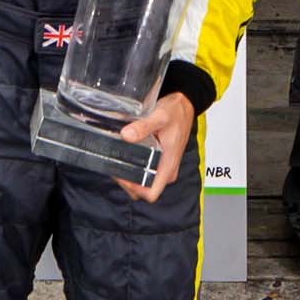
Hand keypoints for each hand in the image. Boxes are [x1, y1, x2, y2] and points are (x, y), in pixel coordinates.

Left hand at [111, 89, 197, 204]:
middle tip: (115, 165)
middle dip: (127, 182)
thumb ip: (143, 126)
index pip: (151, 193)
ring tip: (118, 160)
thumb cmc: (176, 112)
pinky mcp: (160, 161)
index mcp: (169, 165)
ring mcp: (164, 167)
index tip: (121, 175)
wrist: (184, 106)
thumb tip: (126, 136)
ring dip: (129, 176)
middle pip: (143, 190)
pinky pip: (145, 173)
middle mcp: (167, 170)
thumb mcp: (160, 117)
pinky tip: (125, 155)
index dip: (133, 188)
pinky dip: (134, 168)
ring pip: (143, 183)